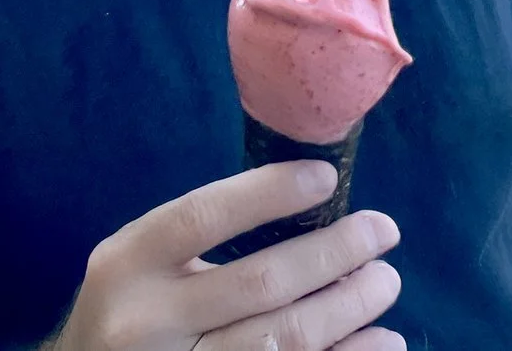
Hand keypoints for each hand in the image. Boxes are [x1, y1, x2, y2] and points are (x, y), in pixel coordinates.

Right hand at [44, 161, 402, 350]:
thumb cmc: (130, 312)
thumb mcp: (139, 265)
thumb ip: (200, 240)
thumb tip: (311, 207)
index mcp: (127, 265)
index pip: (203, 217)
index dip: (268, 193)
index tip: (326, 177)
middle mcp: (147, 324)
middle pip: (261, 284)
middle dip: (335, 253)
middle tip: (383, 231)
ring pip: (286, 342)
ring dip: (350, 310)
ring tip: (385, 283)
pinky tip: (381, 343)